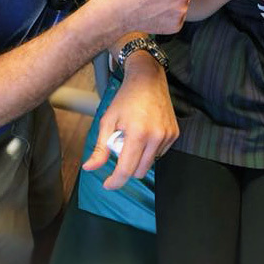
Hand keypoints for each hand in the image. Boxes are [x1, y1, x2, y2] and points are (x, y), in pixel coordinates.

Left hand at [82, 54, 178, 189]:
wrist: (147, 79)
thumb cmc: (126, 98)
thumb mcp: (108, 120)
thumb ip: (100, 147)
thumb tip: (89, 168)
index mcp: (138, 133)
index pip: (126, 169)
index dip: (115, 181)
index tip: (108, 184)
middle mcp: (156, 136)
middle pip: (139, 171)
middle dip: (127, 165)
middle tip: (121, 144)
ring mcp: (167, 135)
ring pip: (150, 163)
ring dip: (139, 157)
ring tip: (134, 136)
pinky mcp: (174, 134)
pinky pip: (159, 153)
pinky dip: (150, 150)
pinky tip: (145, 132)